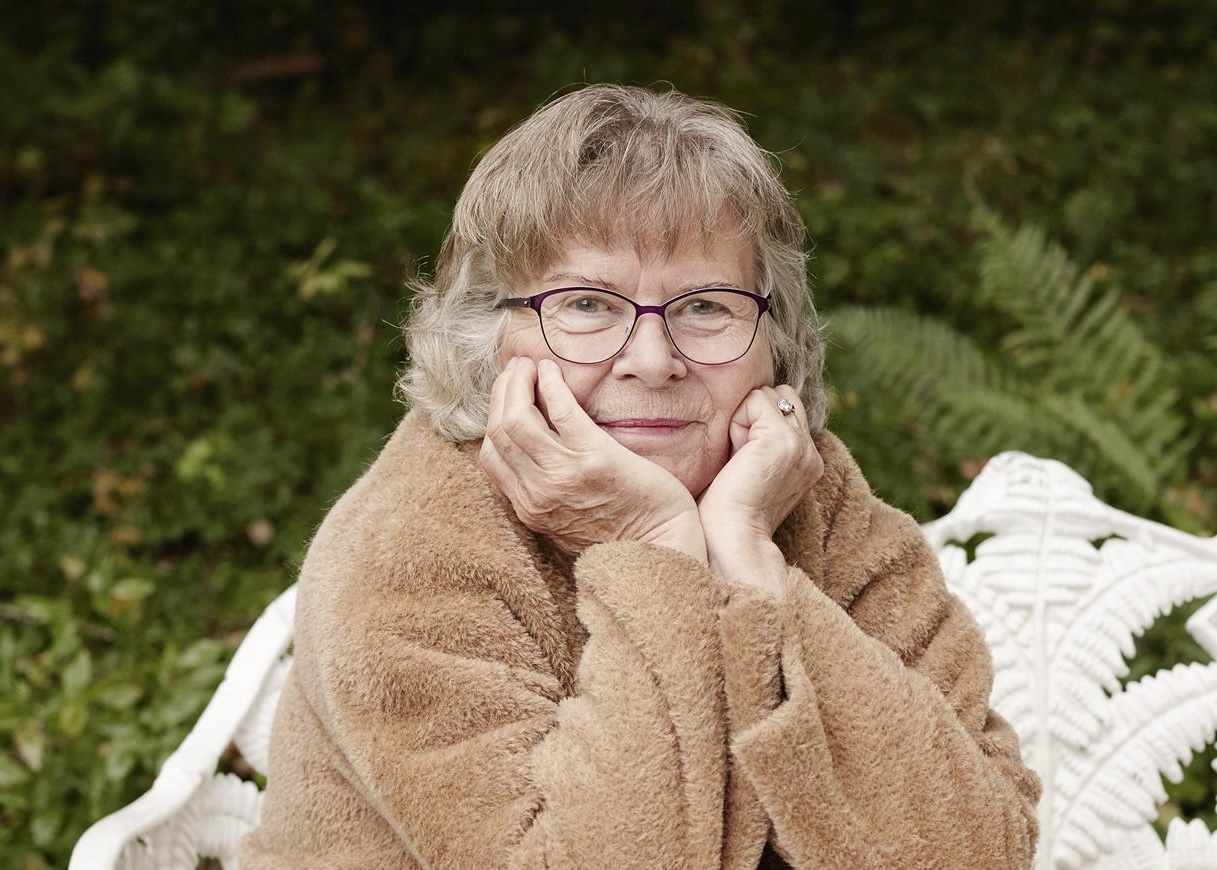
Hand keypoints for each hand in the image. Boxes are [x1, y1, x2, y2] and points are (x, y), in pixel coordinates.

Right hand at [479, 358, 706, 560]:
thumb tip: (535, 456)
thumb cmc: (622, 533)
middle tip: (516, 369)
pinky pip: (562, 412)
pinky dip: (551, 385)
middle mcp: (537, 494)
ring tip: (530, 366)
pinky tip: (551, 371)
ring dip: (519, 384)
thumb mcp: (566, 521)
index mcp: (529, 508)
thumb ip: (544, 492)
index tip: (507, 394)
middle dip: (502, 392)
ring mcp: (564, 476)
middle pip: (499, 431)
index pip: (490, 454)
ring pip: (518, 419)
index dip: (494, 416)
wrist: (661, 551)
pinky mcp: (596, 459)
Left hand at [697, 386, 822, 595]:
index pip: (784, 408)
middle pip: (779, 395)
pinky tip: (736, 455)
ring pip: (767, 395)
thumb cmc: (726, 509)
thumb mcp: (751, 467)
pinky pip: (755, 401)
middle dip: (752, 415)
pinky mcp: (783, 439)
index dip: (755, 423)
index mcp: (807, 459)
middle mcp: (811, 450)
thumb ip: (759, 438)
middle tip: (739, 457)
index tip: (743, 461)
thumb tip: (750, 403)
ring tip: (738, 458)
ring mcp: (800, 444)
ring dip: (744, 418)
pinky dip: (737, 422)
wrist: (731, 538)